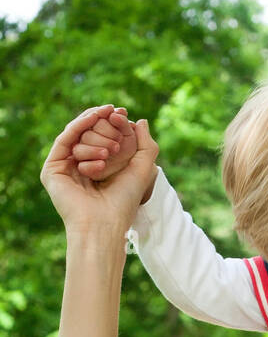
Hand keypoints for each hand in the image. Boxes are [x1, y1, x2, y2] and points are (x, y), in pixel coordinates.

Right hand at [40, 106, 158, 235]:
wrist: (105, 224)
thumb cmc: (124, 202)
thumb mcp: (142, 170)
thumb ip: (146, 145)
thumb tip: (140, 121)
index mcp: (97, 169)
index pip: (100, 137)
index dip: (110, 122)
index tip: (123, 112)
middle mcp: (79, 168)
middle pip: (87, 134)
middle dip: (103, 123)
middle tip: (117, 115)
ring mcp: (64, 168)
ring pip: (76, 135)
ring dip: (95, 131)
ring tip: (112, 141)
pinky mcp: (52, 170)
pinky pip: (65, 140)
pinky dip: (79, 126)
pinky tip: (93, 118)